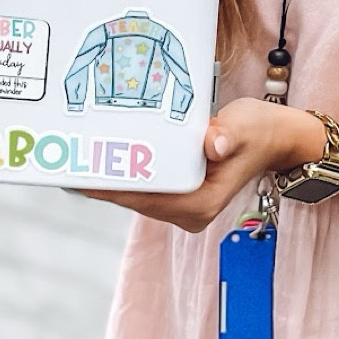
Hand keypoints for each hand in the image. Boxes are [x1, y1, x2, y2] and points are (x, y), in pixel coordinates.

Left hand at [82, 98, 326, 232]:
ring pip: (134, 196)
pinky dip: (123, 175)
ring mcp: (182, 208)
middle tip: (62, 157)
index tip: (76, 174)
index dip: (108, 186)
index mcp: (201, 202)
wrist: (276, 138)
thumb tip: (213, 143)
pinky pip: (143, 189)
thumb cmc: (260, 130)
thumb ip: (228, 135)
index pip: (143, 196)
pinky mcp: (179, 197)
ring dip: (107, 179)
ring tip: (72, 157)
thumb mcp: (245, 126)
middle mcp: (188, 213)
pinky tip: (99, 159)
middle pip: (132, 199)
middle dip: (100, 180)